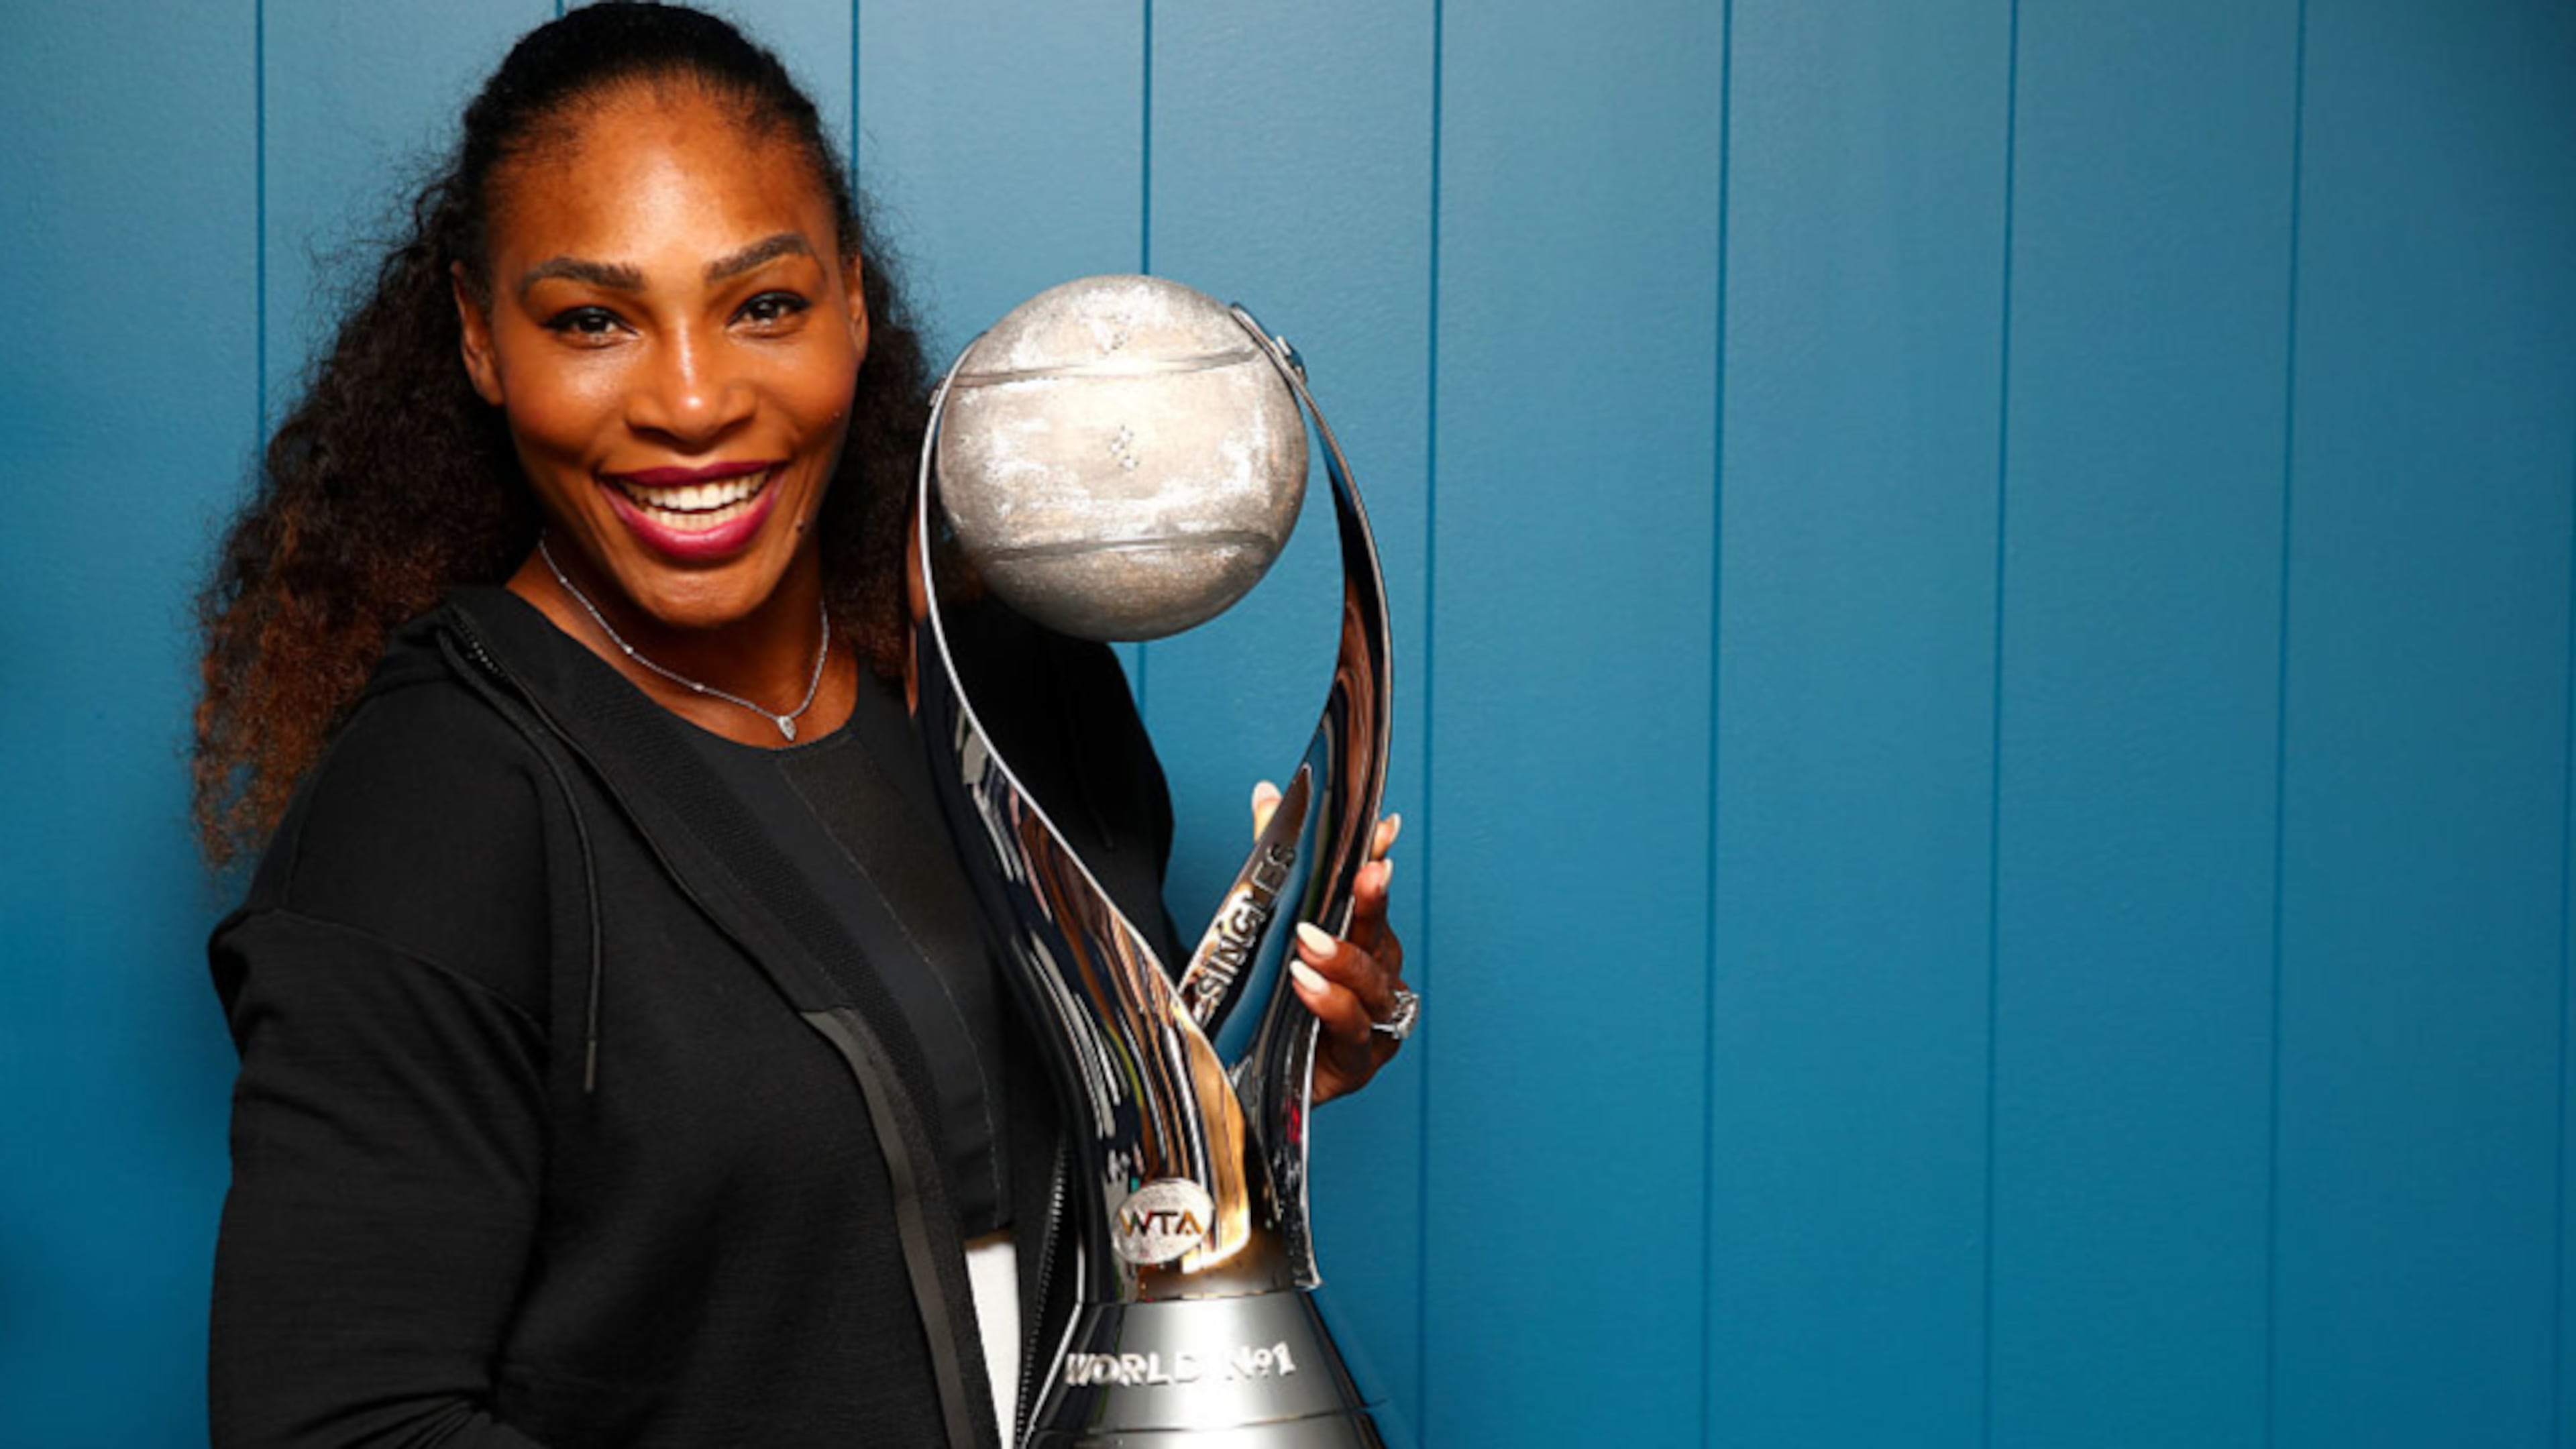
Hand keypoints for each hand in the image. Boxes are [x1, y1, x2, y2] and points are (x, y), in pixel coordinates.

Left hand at [1253, 781, 1410, 1104]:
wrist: (1241, 1075)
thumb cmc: (1269, 1002)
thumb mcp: (1263, 924)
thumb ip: (1270, 861)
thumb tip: (1269, 794)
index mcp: (1362, 943)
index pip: (1374, 897)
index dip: (1380, 865)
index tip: (1382, 834)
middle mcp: (1376, 981)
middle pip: (1382, 938)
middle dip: (1373, 906)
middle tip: (1364, 875)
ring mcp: (1372, 1023)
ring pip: (1375, 986)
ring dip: (1346, 960)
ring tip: (1310, 943)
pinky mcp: (1356, 1064)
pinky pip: (1354, 1032)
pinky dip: (1333, 1007)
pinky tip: (1308, 986)